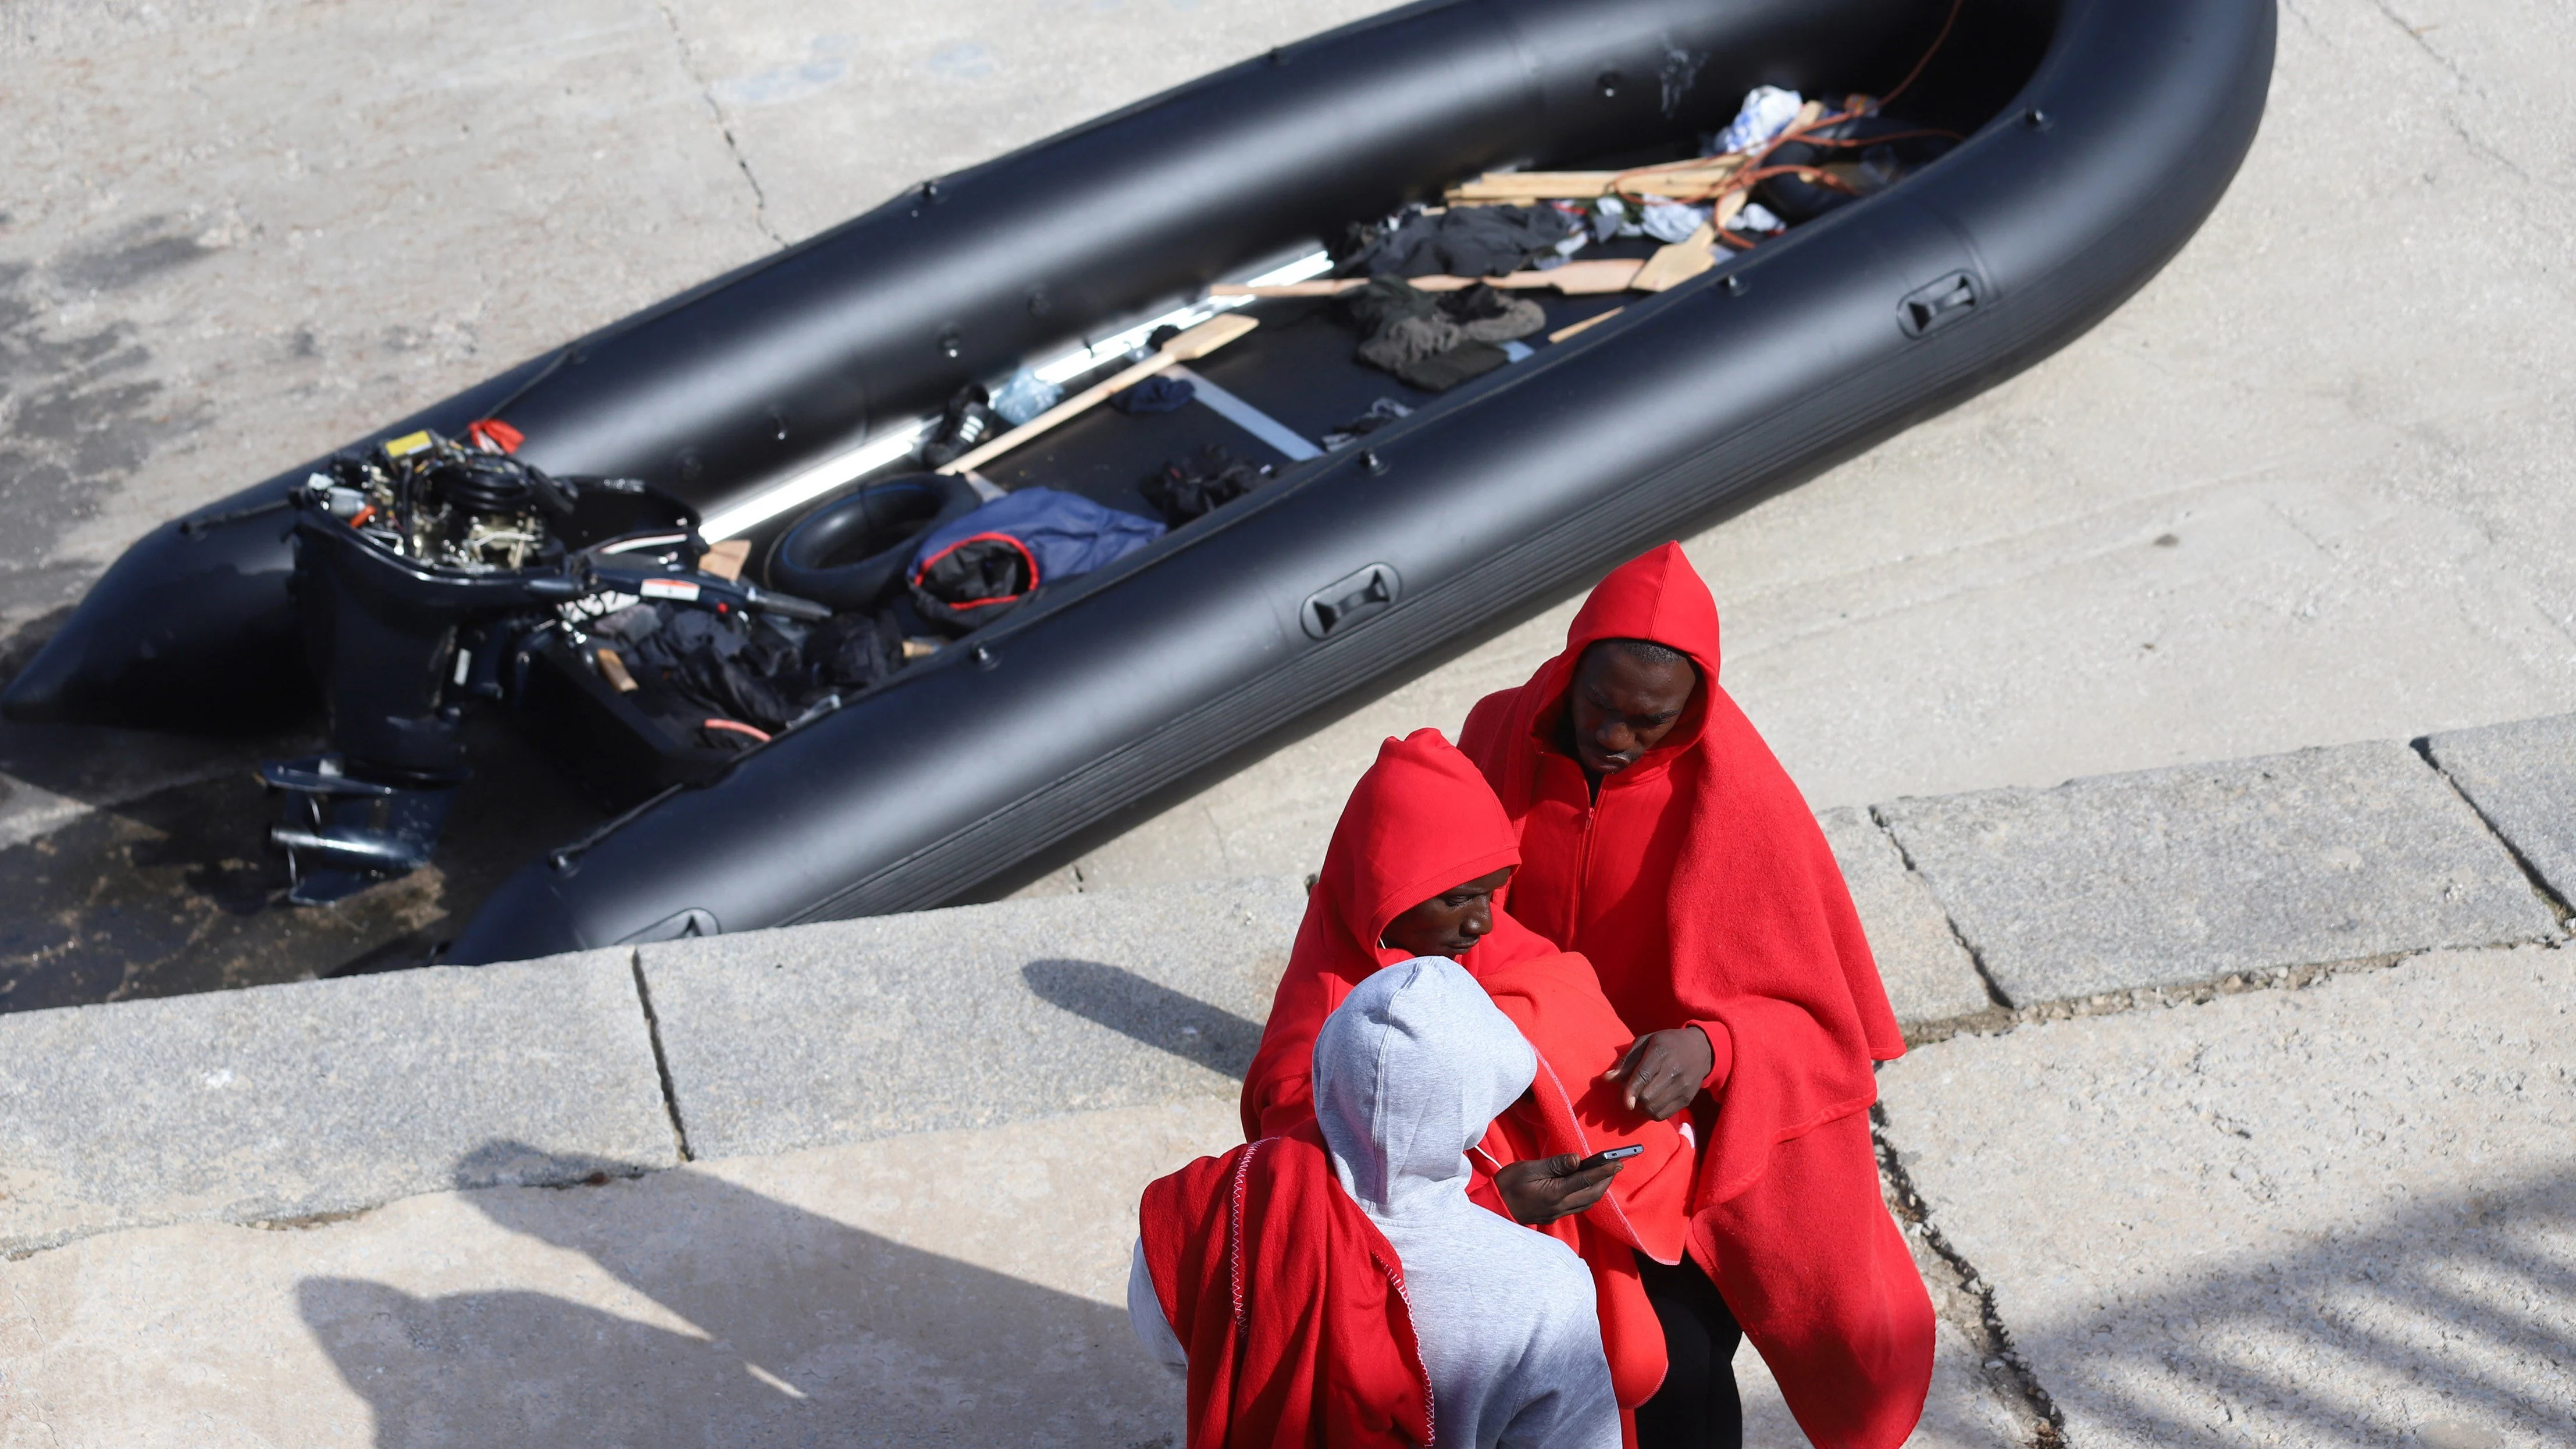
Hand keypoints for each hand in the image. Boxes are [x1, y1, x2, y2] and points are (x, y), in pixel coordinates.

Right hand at [1494, 1154, 1623, 1225]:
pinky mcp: (1553, 1215)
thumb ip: (1555, 1165)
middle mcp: (1560, 1206)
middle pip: (1592, 1194)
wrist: (1494, 1208)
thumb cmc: (1507, 1185)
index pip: (1586, 1180)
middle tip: (1616, 1166)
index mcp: (1555, 1193)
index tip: (1618, 1162)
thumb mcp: (1528, 1169)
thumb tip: (1577, 1159)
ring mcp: (1557, 1213)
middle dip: (1606, 1180)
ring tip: (1605, 1175)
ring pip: (1587, 1202)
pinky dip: (1588, 1195)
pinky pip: (1579, 1206)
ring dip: (1599, 1189)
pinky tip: (1587, 1186)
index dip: (1604, 1171)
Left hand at [1604, 1027, 1712, 1119]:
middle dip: (1633, 1099)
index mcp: (1660, 1052)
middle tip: (1629, 1093)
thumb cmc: (1666, 1043)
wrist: (1701, 1049)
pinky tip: (1649, 1104)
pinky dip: (1651, 1114)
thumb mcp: (1645, 1042)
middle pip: (1648, 1096)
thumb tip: (1607, 1079)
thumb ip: (1626, 1061)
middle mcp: (1674, 1070)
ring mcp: (1683, 1086)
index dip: (1631, 1090)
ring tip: (1638, 1099)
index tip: (1625, 1103)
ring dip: (1640, 1108)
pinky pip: (1663, 1115)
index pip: (1644, 1075)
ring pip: (1654, 1109)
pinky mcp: (1687, 1098)